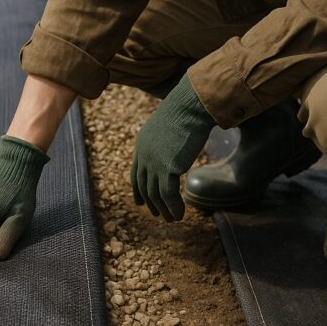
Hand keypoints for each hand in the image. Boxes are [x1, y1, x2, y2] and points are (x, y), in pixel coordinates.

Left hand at [130, 74, 214, 220]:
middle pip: (144, 186)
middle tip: (159, 215)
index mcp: (142, 144)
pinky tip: (180, 215)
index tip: (140, 203)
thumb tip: (176, 147)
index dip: (138, 190)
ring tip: (172, 219)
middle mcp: (144, 155)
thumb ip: (167, 139)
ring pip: (155, 194)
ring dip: (164, 209)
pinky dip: (174, 207)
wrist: (191, 106)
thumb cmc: (187, 110)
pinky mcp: (167, 168)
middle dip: (151, 203)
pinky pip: (168, 194)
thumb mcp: (170, 125)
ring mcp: (154, 162)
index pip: (136, 173)